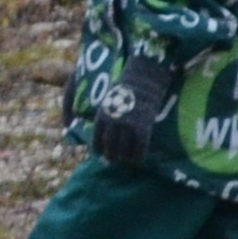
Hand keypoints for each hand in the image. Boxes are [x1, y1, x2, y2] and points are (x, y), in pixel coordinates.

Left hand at [90, 53, 182, 172]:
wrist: (143, 77)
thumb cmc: (126, 85)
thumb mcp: (109, 97)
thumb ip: (104, 111)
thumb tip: (93, 121)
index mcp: (102, 115)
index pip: (97, 138)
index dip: (99, 148)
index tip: (100, 153)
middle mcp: (112, 123)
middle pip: (110, 146)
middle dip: (111, 156)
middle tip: (114, 160)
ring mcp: (127, 126)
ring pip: (124, 150)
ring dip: (125, 158)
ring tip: (126, 161)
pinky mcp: (142, 127)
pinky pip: (139, 147)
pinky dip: (139, 155)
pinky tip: (139, 158)